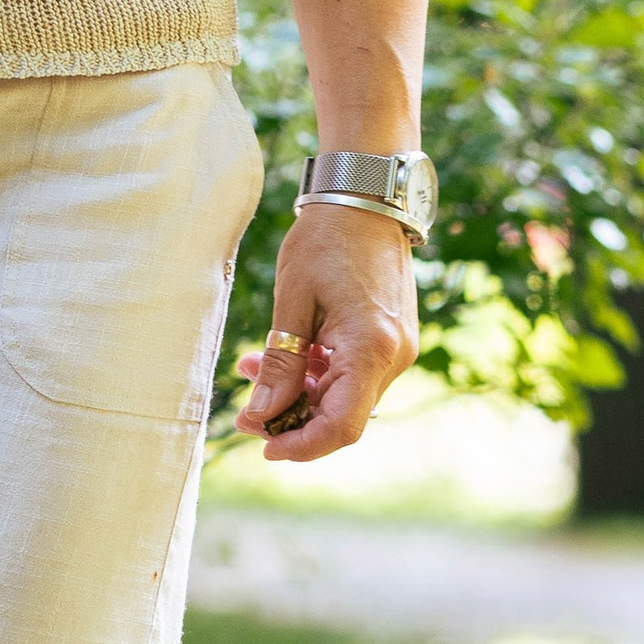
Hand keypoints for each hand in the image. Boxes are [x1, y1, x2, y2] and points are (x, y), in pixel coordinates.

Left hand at [234, 200, 417, 463]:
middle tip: (245, 410)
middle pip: (342, 416)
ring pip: (344, 395)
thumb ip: (280, 364)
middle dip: (291, 418)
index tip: (263, 446)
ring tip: (253, 370)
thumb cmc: (325, 240)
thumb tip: (261, 415)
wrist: (365, 196)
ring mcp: (397, 348)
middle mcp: (394, 356)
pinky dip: (317, 373)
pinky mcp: (390, 337)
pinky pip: (352, 372)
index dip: (300, 446)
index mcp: (371, 349)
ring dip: (299, 393)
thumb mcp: (291, 303)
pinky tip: (281, 357)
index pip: (341, 427)